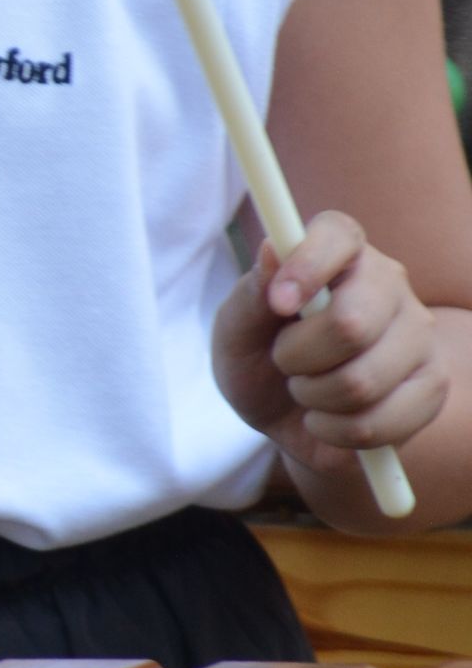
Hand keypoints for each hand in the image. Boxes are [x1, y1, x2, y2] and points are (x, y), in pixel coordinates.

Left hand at [212, 210, 446, 480]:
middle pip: (351, 324)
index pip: (337, 235)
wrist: (289, 419)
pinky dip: (336, 432)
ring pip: (362, 382)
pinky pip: (379, 423)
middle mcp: (389, 282)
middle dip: (297, 358)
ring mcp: (418, 333)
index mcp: (339, 251)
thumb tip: (274, 248)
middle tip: (284, 361)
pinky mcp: (432, 385)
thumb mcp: (235, 330)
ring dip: (314, 398)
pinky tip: (329, 420)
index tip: (277, 304)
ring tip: (307, 390)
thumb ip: (252, 292)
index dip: (306, 267)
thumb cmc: (260, 359)